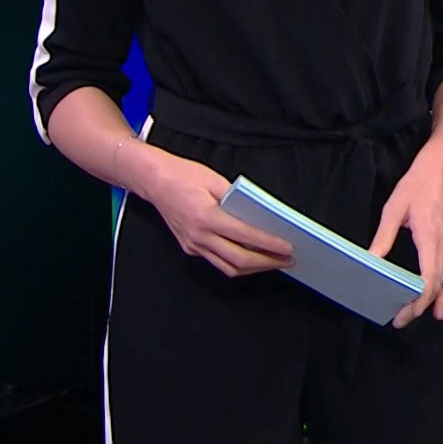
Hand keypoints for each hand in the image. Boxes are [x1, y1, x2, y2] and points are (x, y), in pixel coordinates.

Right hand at [137, 152, 293, 277]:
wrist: (154, 180)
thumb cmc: (184, 175)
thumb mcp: (216, 180)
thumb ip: (239, 200)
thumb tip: (261, 216)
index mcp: (207, 217)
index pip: (246, 237)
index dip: (270, 245)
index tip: (288, 248)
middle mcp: (199, 236)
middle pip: (239, 260)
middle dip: (267, 263)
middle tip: (288, 260)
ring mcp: (192, 245)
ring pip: (228, 267)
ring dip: (254, 268)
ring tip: (274, 262)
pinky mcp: (189, 248)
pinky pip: (217, 262)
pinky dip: (237, 264)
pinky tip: (252, 258)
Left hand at [368, 158, 442, 328]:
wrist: (441, 170)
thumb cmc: (418, 186)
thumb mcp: (394, 209)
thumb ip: (383, 238)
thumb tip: (371, 260)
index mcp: (431, 239)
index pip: (428, 282)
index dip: (417, 302)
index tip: (403, 313)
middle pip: (437, 287)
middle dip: (421, 307)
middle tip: (401, 319)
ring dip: (436, 301)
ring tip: (425, 317)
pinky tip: (442, 300)